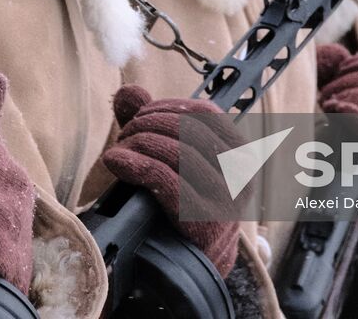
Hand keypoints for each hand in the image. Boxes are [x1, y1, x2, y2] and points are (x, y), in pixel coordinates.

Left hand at [100, 84, 241, 276]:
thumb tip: (128, 92)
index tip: (138, 115)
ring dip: (140, 144)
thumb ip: (149, 120)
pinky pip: (169, 183)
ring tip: (118, 150)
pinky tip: (116, 162)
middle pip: (190, 130)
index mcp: (239, 152)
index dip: (167, 107)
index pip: (206, 113)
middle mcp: (241, 174)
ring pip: (179, 153)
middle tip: (123, 135)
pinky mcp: (206, 224)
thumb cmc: (179, 203)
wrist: (188, 265)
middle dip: (148, 125)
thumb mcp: (168, 157)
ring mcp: (227, 200)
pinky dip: (137, 166)